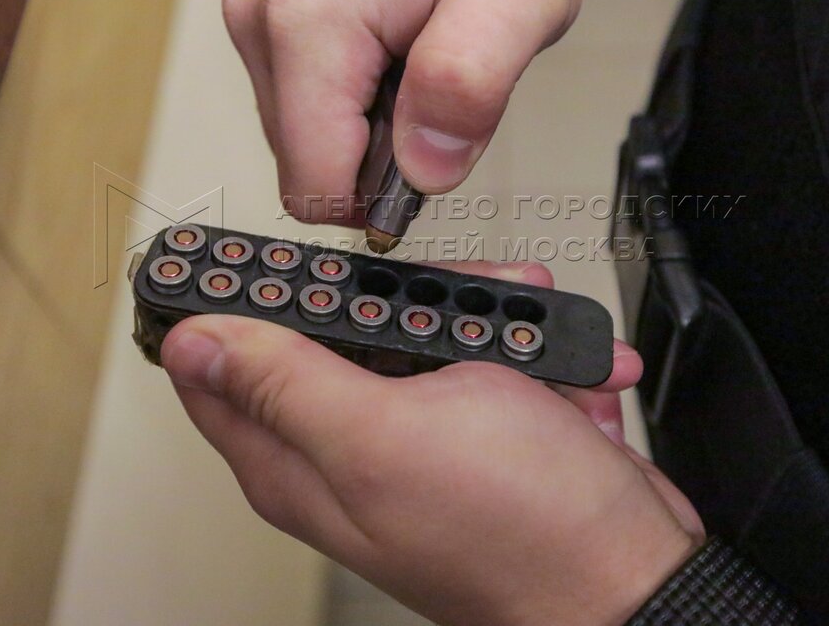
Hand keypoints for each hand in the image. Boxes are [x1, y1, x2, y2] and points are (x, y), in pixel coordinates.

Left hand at [161, 261, 703, 625]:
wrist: (633, 575)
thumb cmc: (519, 527)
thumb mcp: (385, 434)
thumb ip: (284, 383)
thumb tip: (195, 343)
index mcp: (299, 459)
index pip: (219, 369)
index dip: (226, 302)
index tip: (257, 253)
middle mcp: (349, 451)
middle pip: (332, 328)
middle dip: (393, 295)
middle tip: (446, 296)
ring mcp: (420, 439)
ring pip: (421, 331)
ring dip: (480, 316)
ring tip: (525, 331)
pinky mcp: (480, 431)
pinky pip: (486, 359)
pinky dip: (528, 352)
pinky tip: (561, 368)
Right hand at [222, 0, 643, 219]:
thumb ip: (468, 84)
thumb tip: (421, 173)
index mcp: (304, 16)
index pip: (312, 183)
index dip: (380, 200)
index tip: (436, 154)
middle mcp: (256, 12)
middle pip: (304, 161)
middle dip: (377, 155)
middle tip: (439, 87)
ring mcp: (253, 8)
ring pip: (303, 133)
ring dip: (369, 123)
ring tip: (420, 53)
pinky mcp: (265, 6)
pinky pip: (303, 94)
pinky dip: (355, 92)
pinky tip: (397, 41)